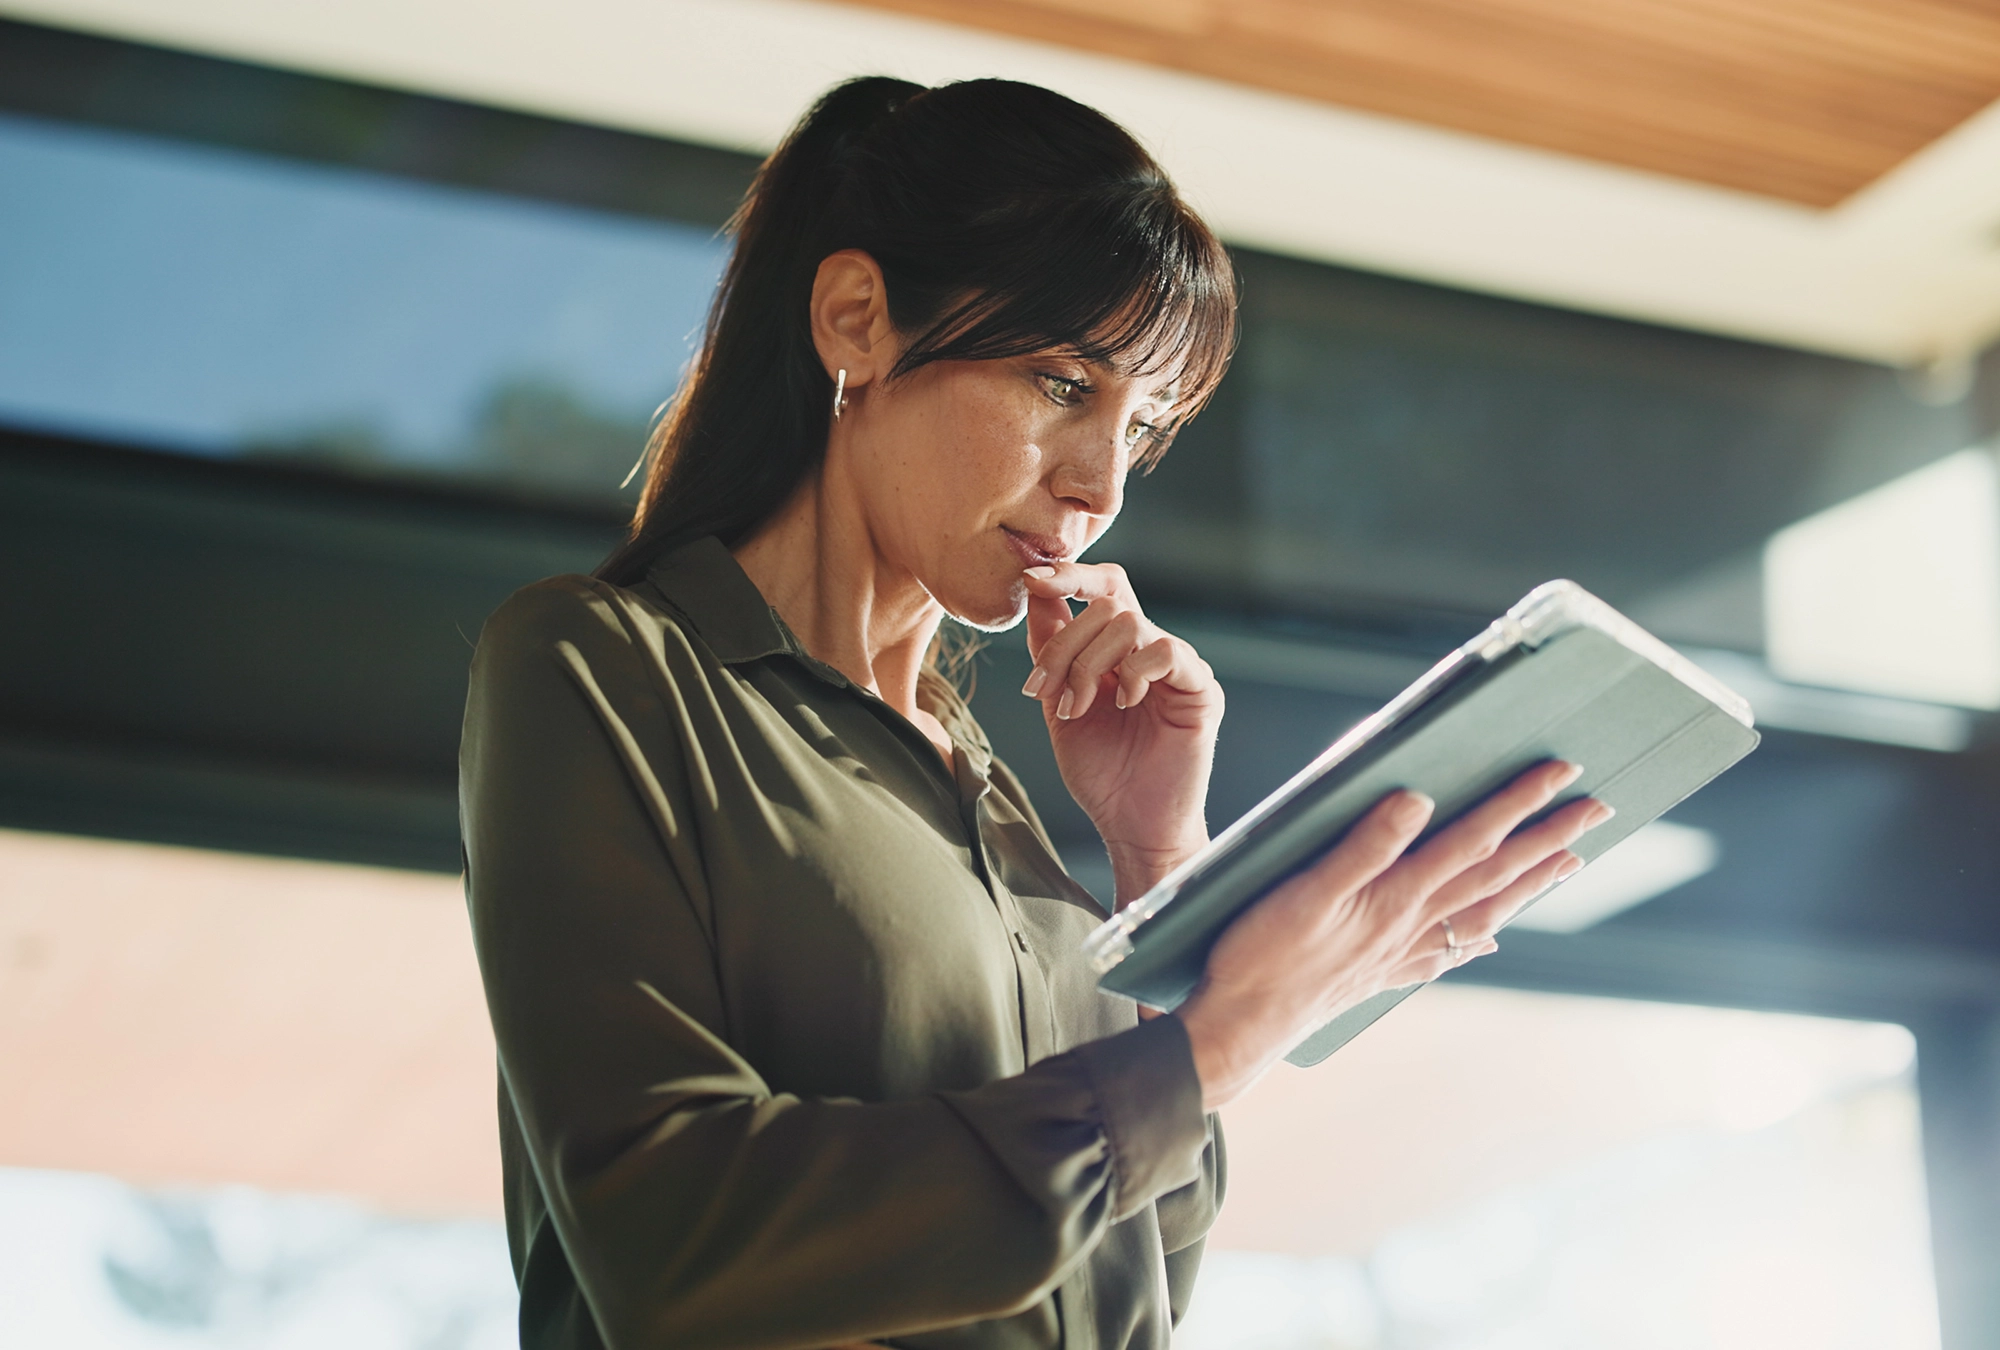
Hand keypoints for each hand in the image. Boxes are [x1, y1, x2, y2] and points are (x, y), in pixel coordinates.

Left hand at [1019, 562, 1222, 903]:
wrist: (1130, 825)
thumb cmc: (1101, 772)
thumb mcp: (1058, 702)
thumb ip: (1049, 648)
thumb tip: (1032, 589)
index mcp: (1119, 650)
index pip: (1102, 589)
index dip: (1069, 575)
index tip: (1029, 578)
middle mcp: (1151, 650)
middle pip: (1108, 603)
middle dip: (1064, 643)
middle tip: (1044, 689)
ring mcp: (1178, 667)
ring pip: (1131, 623)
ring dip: (1089, 664)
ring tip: (1076, 708)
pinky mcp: (1200, 690)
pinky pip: (1168, 652)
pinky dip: (1133, 673)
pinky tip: (1121, 705)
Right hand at [1175, 760, 1611, 1108]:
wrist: (1241, 1025)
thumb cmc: (1263, 955)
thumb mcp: (1306, 890)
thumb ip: (1364, 845)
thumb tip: (1419, 800)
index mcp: (1396, 897)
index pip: (1472, 839)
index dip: (1518, 803)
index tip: (1561, 772)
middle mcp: (1411, 925)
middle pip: (1495, 875)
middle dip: (1549, 838)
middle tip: (1598, 810)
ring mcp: (1401, 953)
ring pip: (1483, 912)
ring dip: (1529, 884)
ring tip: (1568, 862)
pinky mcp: (1382, 973)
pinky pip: (1447, 953)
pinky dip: (1477, 941)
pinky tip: (1490, 942)